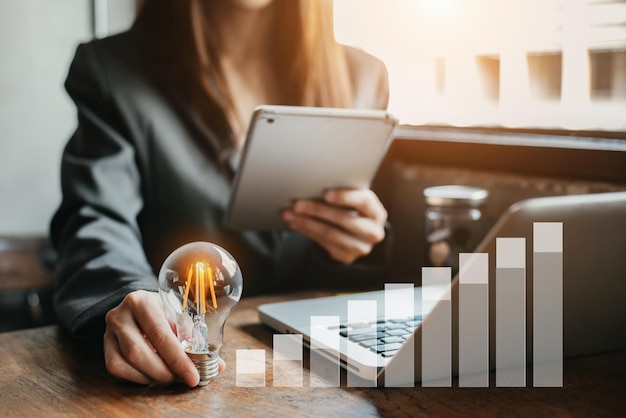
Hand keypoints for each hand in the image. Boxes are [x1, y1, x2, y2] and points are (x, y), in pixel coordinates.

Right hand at [104, 290, 224, 386]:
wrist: (138, 306)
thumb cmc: (163, 312)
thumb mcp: (178, 317)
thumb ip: (195, 338)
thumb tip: (216, 365)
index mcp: (143, 301)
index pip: (161, 334)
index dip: (178, 359)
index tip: (194, 376)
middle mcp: (121, 314)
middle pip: (139, 351)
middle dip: (164, 371)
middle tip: (182, 380)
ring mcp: (110, 330)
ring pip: (126, 362)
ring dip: (151, 376)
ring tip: (169, 377)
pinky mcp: (105, 345)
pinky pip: (116, 368)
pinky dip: (136, 377)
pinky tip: (151, 376)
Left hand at [282, 188, 386, 263]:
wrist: (355, 232)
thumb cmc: (350, 208)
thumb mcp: (352, 199)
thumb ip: (339, 193)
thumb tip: (311, 185)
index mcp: (376, 212)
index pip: (364, 201)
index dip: (345, 197)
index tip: (325, 193)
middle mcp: (373, 232)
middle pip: (345, 219)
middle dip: (318, 210)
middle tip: (297, 204)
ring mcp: (361, 247)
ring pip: (331, 234)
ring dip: (307, 223)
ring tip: (289, 215)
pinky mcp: (347, 257)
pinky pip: (324, 244)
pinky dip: (307, 232)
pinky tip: (295, 224)